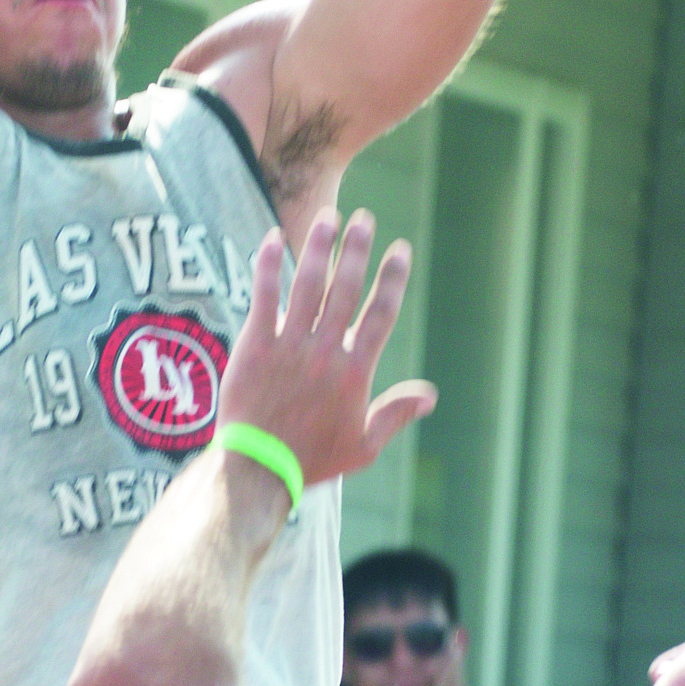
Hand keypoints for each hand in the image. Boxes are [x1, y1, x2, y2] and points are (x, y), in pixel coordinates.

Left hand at [217, 209, 435, 486]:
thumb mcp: (365, 446)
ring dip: (318, 248)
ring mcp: (288, 346)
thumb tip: (430, 395)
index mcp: (355, 371)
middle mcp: (324, 351)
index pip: (381, 314)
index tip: (400, 249)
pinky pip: (263, 298)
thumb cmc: (313, 460)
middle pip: (346, 290)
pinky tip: (272, 238)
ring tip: (327, 216)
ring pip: (307, 286)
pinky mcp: (254, 346)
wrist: (258, 468)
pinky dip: (268, 266)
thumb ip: (396, 413)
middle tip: (364, 219)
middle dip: (357, 250)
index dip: (393, 278)